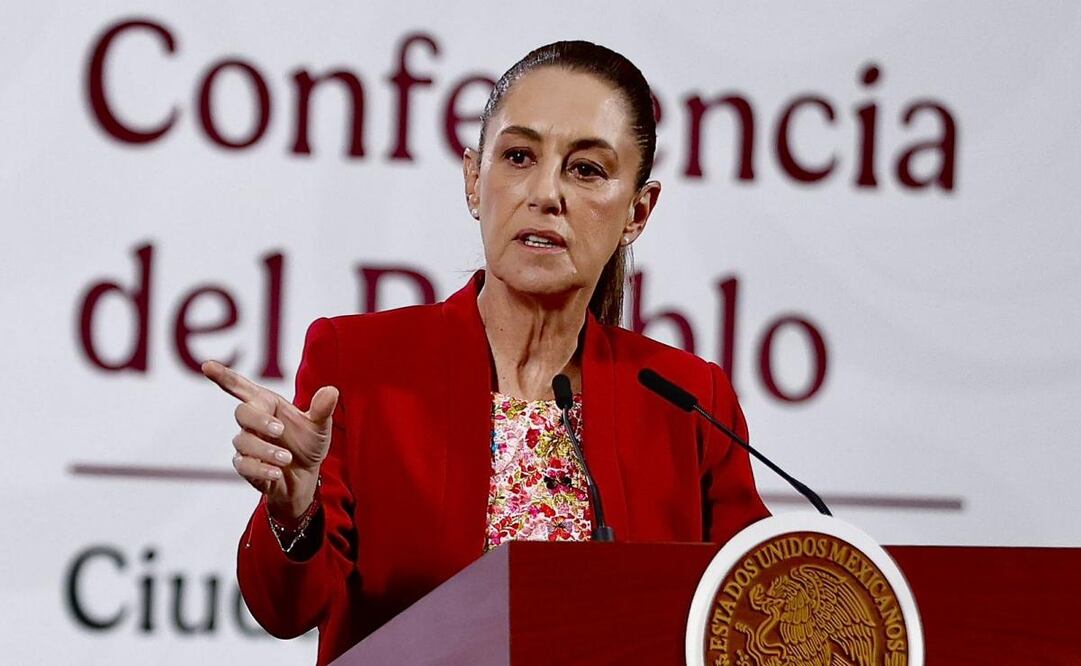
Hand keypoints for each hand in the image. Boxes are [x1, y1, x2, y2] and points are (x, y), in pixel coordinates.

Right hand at [201, 360, 338, 520]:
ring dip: (265, 450)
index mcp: (267, 404)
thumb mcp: (319, 426)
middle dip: (258, 420)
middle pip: (241, 412)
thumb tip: (331, 391)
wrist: (305, 478)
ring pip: (243, 441)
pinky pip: (244, 465)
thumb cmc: (308, 445)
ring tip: (287, 458)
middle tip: (279, 429)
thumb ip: (322, 409)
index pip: (241, 387)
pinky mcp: (245, 466)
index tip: (207, 366)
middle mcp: (254, 422)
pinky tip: (277, 472)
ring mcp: (247, 444)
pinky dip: (260, 469)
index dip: (224, 376)